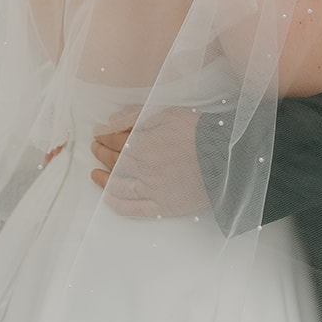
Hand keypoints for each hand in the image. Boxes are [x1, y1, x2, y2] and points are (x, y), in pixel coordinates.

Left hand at [90, 105, 208, 219]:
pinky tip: (108, 199)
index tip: (97, 134)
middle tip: (94, 149)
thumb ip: (136, 115)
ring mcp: (151, 189)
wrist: (226, 157)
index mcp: (143, 144)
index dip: (104, 136)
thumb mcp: (168, 113)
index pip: (115, 140)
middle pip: (114, 161)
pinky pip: (133, 208)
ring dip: (103, 179)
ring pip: (119, 186)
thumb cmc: (199, 132)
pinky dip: (117, 205)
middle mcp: (143, 168)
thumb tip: (111, 121)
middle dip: (101, 154)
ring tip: (95, 174)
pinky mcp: (162, 206)